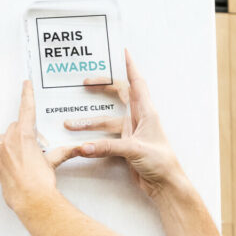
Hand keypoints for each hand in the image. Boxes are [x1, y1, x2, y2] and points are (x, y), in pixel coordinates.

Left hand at [0, 81, 72, 211]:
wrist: (30, 201)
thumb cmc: (40, 182)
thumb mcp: (53, 162)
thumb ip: (63, 151)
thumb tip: (77, 148)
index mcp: (23, 136)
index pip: (26, 110)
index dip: (27, 95)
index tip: (26, 84)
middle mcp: (10, 142)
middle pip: (16, 126)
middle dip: (26, 132)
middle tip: (38, 144)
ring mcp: (2, 154)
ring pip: (6, 139)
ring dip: (16, 142)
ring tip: (29, 156)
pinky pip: (3, 153)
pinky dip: (11, 155)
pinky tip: (22, 166)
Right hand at [63, 51, 184, 196]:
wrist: (165, 185)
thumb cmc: (161, 163)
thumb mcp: (134, 150)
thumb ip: (107, 147)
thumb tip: (83, 146)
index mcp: (146, 112)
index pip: (137, 82)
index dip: (129, 66)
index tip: (120, 51)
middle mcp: (138, 118)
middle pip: (119, 95)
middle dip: (102, 87)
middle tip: (84, 83)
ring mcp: (131, 131)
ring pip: (106, 120)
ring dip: (89, 122)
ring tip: (69, 123)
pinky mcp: (124, 145)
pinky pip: (105, 136)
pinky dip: (92, 137)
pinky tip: (80, 140)